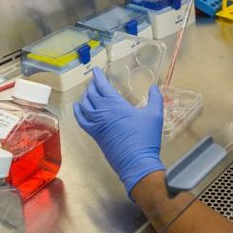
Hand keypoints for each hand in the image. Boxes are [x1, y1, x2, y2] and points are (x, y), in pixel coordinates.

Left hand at [73, 67, 164, 195]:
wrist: (136, 161)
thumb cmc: (146, 137)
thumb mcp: (155, 114)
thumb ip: (155, 98)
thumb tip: (154, 87)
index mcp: (115, 104)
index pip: (102, 86)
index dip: (98, 76)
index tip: (96, 70)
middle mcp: (102, 112)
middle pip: (92, 94)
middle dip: (92, 85)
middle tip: (95, 80)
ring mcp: (97, 124)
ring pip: (85, 105)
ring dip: (86, 96)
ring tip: (89, 92)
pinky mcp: (95, 135)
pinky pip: (81, 120)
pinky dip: (78, 112)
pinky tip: (78, 108)